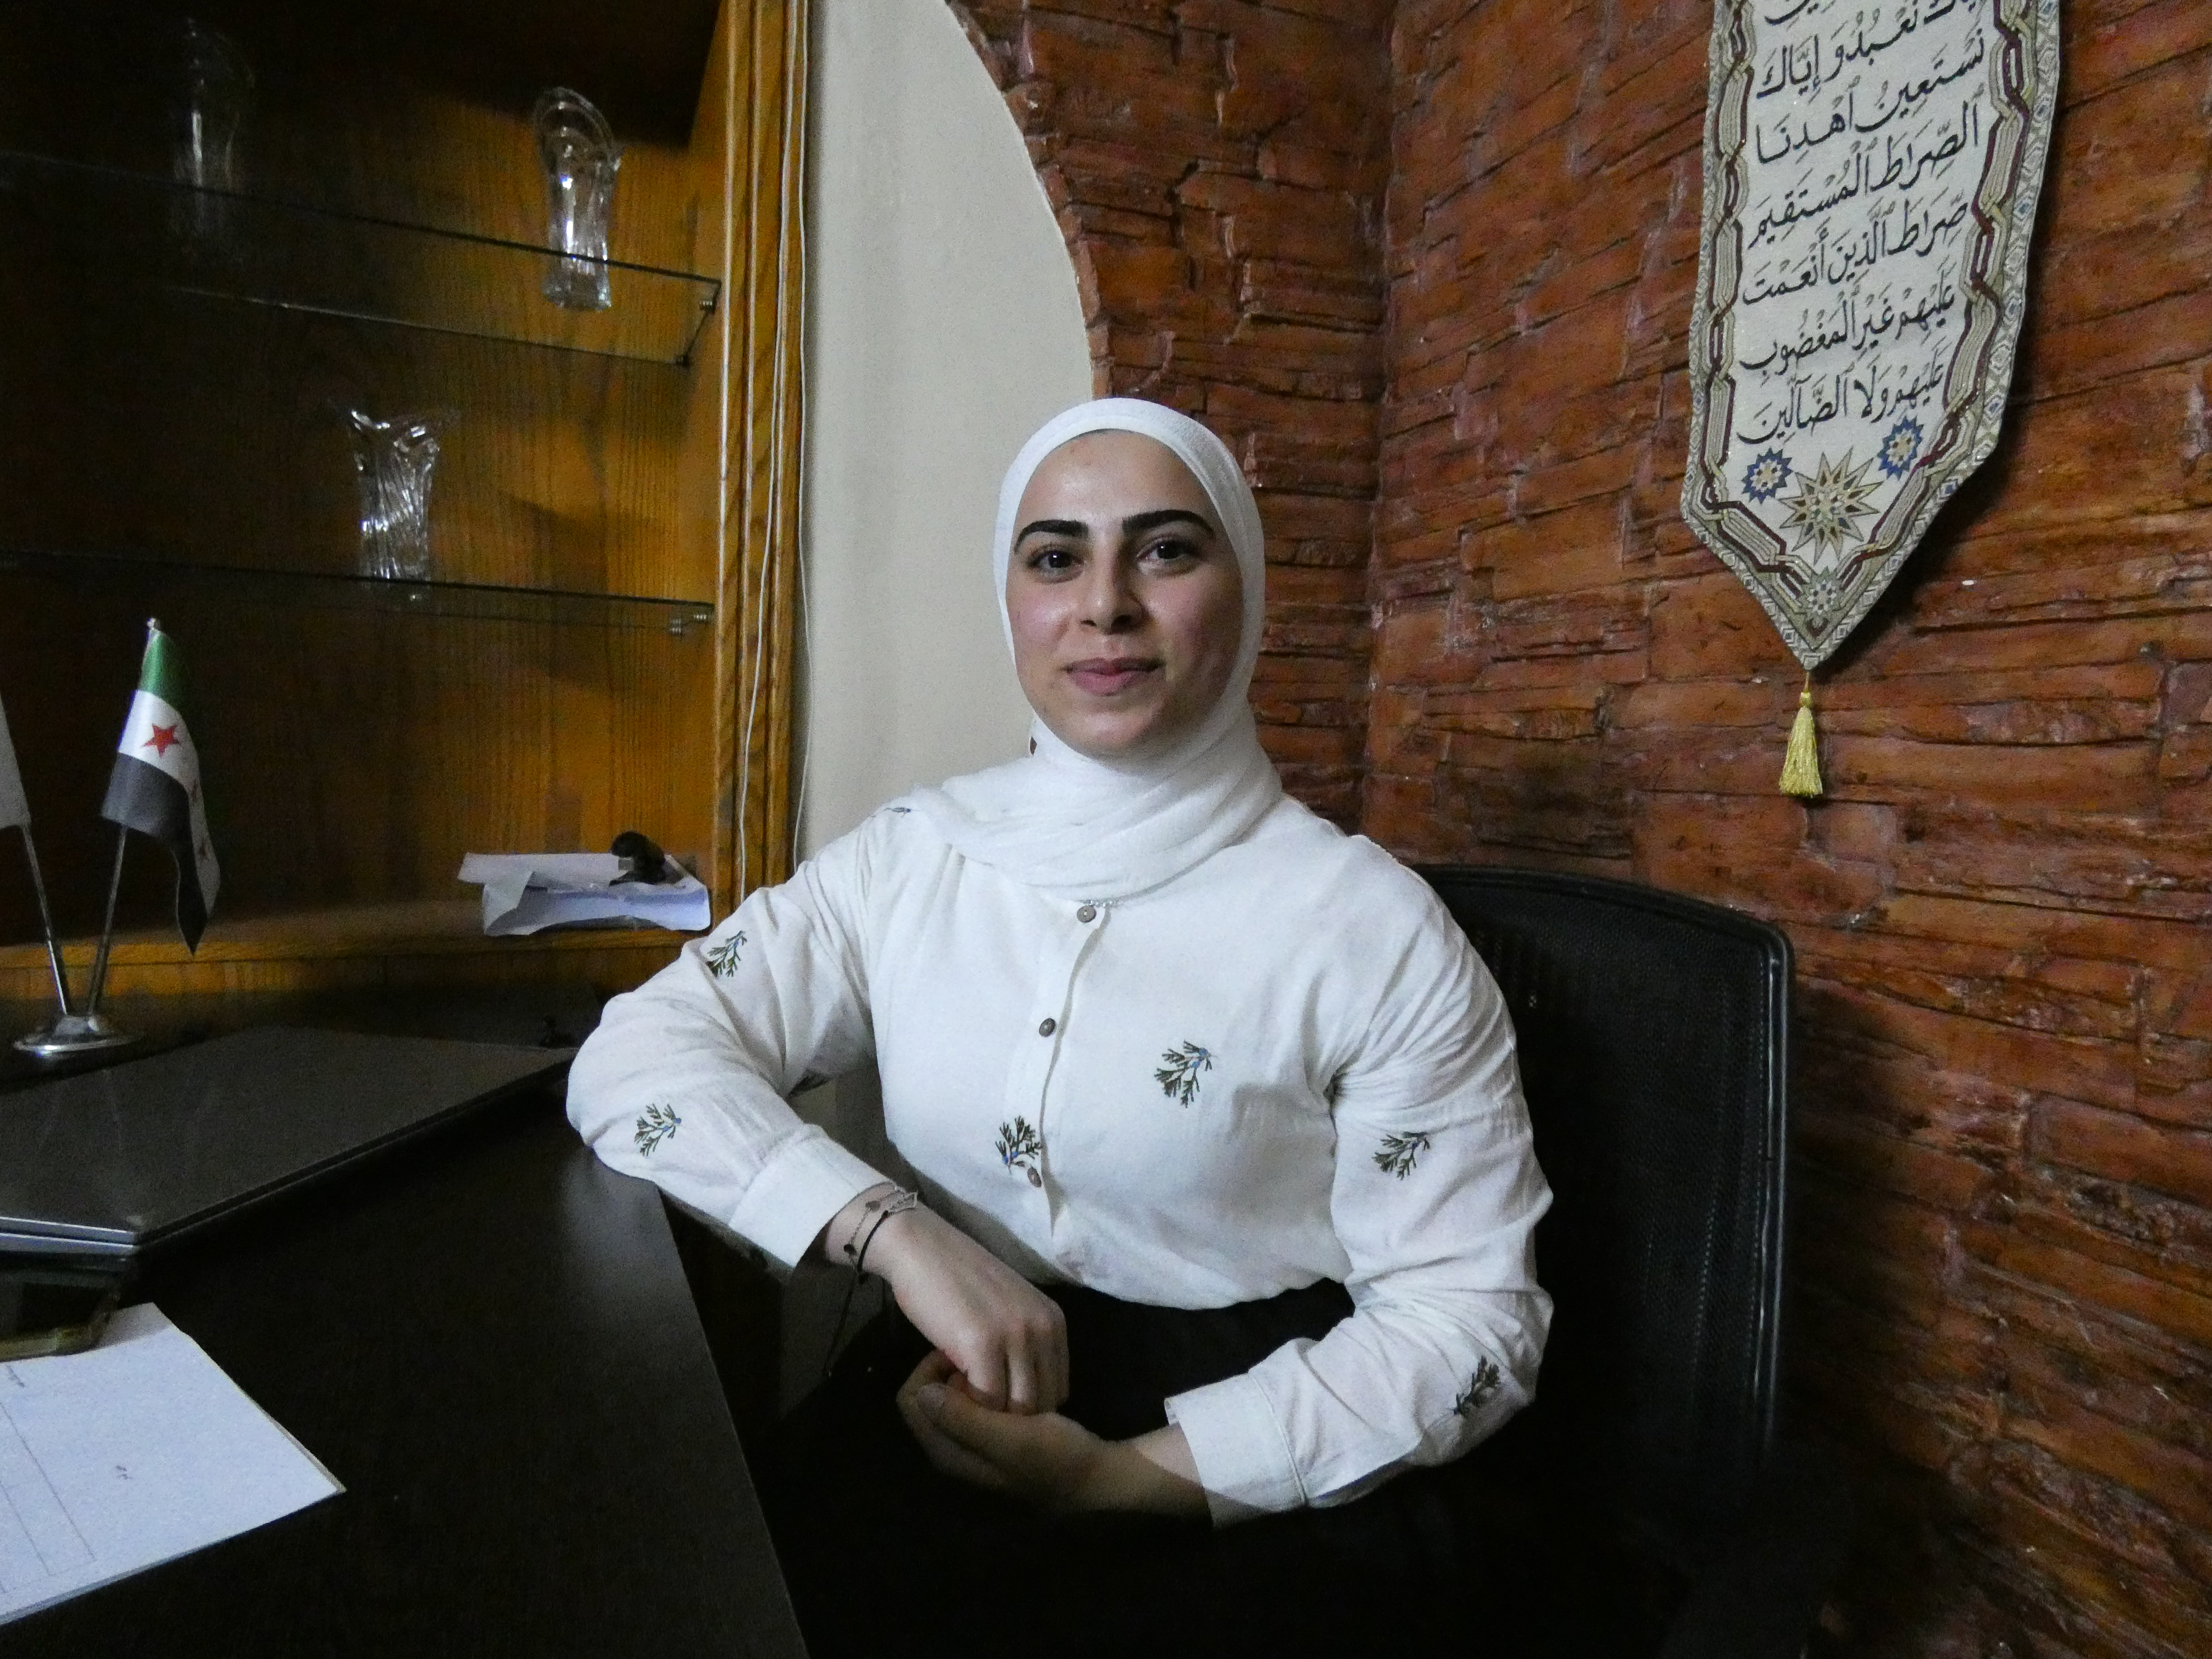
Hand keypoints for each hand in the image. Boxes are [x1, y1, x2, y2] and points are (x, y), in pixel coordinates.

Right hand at [823, 1189, 1067, 1412]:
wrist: (921, 1248)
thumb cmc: (957, 1279)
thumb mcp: (1009, 1309)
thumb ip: (1024, 1344)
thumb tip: (1023, 1394)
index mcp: (1054, 1320)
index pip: (1058, 1389)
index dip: (1026, 1406)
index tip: (994, 1397)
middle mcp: (1044, 1328)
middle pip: (1042, 1403)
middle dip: (1010, 1416)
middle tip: (976, 1404)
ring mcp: (1016, 1336)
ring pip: (1017, 1409)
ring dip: (989, 1415)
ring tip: (962, 1394)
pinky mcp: (983, 1344)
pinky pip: (987, 1402)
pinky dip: (968, 1407)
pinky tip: (949, 1385)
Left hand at [895, 1351, 1207, 1516]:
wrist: (1097, 1475)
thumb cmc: (1055, 1459)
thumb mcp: (1011, 1440)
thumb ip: (965, 1419)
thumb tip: (922, 1392)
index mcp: (948, 1450)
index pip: (911, 1399)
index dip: (929, 1371)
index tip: (963, 1356)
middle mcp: (953, 1445)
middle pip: (929, 1394)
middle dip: (950, 1371)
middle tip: (985, 1358)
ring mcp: (975, 1438)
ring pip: (953, 1393)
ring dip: (971, 1374)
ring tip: (1003, 1365)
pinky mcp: (996, 1430)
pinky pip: (977, 1397)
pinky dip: (990, 1381)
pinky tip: (1016, 1375)